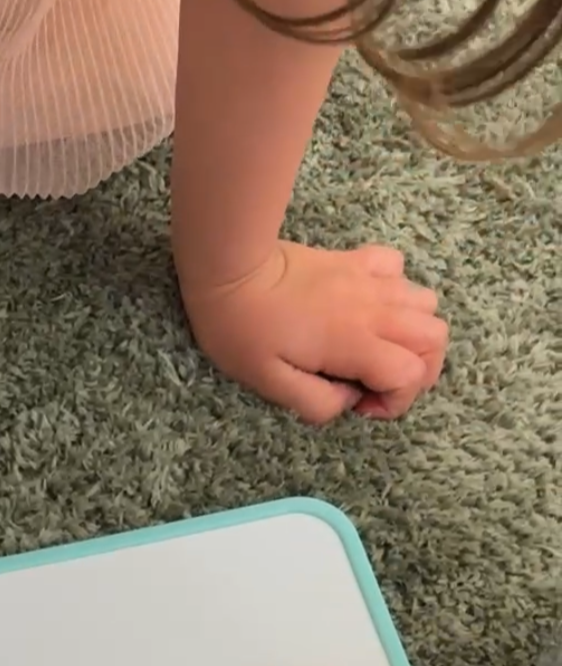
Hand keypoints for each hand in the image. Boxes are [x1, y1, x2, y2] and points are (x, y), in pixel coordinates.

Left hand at [180, 242, 447, 424]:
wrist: (230, 269)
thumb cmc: (242, 330)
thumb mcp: (270, 384)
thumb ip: (316, 404)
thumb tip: (346, 401)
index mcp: (355, 343)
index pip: (411, 374)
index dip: (396, 401)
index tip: (360, 406)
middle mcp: (374, 309)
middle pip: (434, 338)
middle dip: (419, 370)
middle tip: (380, 383)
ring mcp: (369, 280)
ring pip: (426, 304)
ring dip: (412, 333)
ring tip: (377, 348)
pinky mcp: (356, 260)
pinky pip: (399, 270)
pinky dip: (397, 292)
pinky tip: (368, 307)